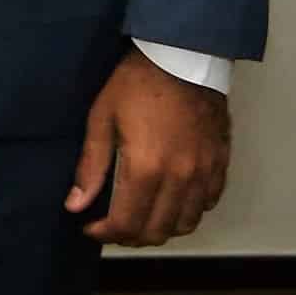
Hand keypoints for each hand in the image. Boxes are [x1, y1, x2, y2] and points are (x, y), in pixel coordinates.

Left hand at [67, 46, 231, 244]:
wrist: (182, 58)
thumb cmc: (136, 84)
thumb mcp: (101, 118)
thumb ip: (91, 166)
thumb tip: (75, 204)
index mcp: (146, 169)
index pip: (127, 223)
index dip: (105, 233)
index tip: (90, 227)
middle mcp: (180, 179)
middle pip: (158, 231)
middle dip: (130, 236)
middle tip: (111, 226)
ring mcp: (204, 174)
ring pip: (186, 224)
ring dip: (161, 229)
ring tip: (139, 218)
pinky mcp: (220, 165)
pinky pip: (207, 204)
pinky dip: (188, 212)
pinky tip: (169, 201)